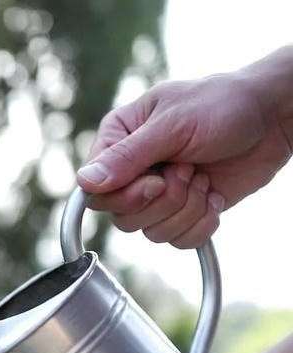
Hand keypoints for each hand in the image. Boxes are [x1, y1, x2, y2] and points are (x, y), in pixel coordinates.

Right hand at [79, 67, 292, 248]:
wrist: (273, 117)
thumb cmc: (223, 105)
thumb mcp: (172, 124)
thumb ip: (127, 156)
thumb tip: (85, 183)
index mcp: (118, 140)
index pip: (95, 190)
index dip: (125, 195)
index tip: (157, 180)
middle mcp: (134, 170)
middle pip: (122, 217)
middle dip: (164, 200)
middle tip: (188, 170)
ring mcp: (160, 193)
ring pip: (152, 231)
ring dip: (187, 209)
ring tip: (204, 177)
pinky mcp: (186, 210)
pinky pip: (178, 240)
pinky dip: (201, 224)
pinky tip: (213, 195)